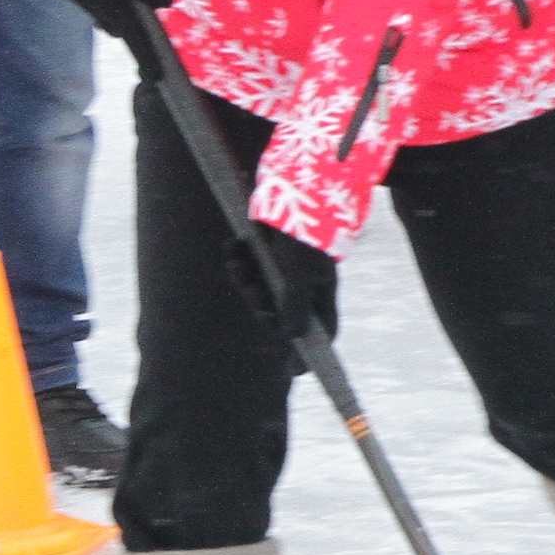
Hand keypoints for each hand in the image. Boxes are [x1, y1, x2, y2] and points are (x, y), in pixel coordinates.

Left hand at [233, 221, 339, 350]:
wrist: (290, 191)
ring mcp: (282, 263)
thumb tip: (294, 337)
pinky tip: (233, 246)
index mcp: (319, 287)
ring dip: (244, 279)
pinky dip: (238, 256)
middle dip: (261, 303)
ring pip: (259, 286)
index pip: (320, 326)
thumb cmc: (301, 234)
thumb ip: (296, 304)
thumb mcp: (299, 271)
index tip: (291, 363)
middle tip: (253, 292)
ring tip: (237, 264)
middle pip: (279, 309)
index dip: (307, 344)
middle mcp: (303, 279)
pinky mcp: (264, 245)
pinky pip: (247, 262)